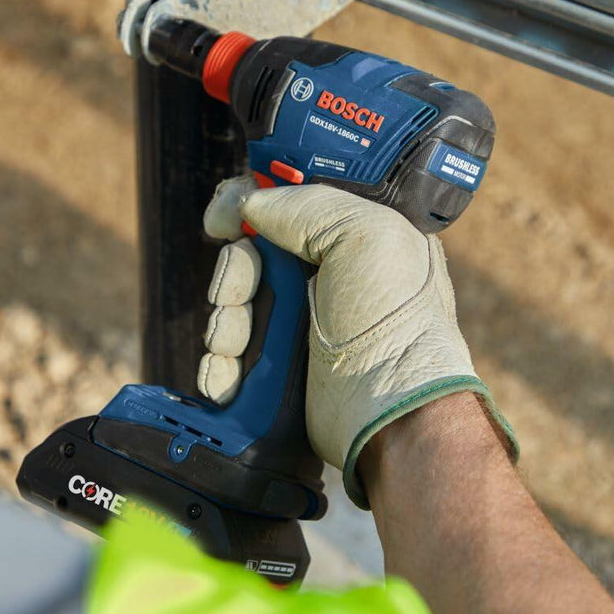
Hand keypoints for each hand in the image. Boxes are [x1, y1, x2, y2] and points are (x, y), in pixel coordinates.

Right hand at [198, 175, 516, 507]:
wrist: (388, 410)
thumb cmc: (393, 322)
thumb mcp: (367, 233)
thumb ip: (307, 204)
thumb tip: (251, 204)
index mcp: (353, 242)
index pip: (285, 208)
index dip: (247, 209)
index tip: (224, 219)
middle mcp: (324, 284)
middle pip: (246, 260)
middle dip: (234, 277)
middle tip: (239, 295)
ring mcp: (299, 333)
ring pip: (230, 312)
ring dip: (226, 326)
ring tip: (239, 346)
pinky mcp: (277, 378)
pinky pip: (226, 361)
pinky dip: (220, 368)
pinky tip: (231, 377)